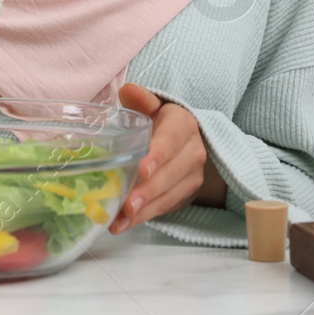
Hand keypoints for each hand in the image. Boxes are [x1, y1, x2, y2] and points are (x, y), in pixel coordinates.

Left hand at [110, 83, 226, 233]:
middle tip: (126, 205)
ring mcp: (192, 174)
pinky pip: (166, 207)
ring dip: (144, 210)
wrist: (183, 139)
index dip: (158, 155)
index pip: (171, 140)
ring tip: (119, 221)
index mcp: (183, 124)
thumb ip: (141, 99)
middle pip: (171, 173)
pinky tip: (124, 224)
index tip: (141, 170)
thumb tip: (129, 91)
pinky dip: (145, 217)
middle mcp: (193, 150)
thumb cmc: (160, 120)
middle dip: (148, 191)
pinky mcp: (186, 193)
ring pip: (169, 194)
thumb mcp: (152, 106)